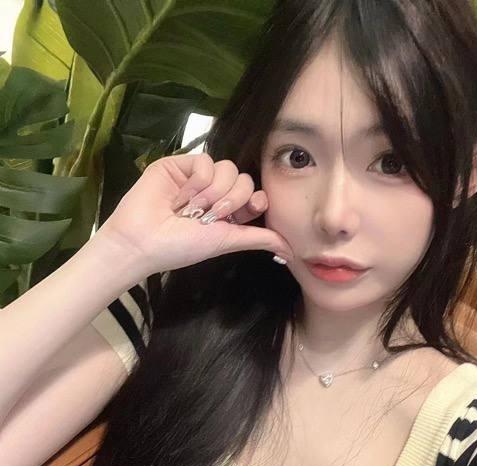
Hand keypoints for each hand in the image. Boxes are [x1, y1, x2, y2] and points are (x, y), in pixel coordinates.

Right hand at [95, 152, 293, 276]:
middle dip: (229, 201)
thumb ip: (258, 239)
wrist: (143, 241)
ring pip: (227, 168)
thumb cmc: (181, 247)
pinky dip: (196, 183)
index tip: (246, 211)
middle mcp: (215, 192)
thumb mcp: (226, 242)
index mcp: (228, 212)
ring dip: (211, 194)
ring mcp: (198, 178)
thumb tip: (291, 251)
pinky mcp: (181, 164)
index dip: (254, 201)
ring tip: (190, 211)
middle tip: (207, 219)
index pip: (255, 195)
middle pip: (244, 179)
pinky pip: (205, 161)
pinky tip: (179, 198)